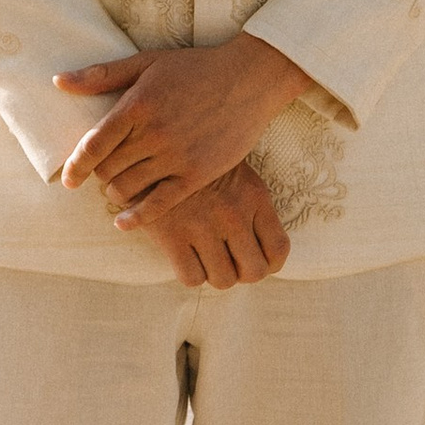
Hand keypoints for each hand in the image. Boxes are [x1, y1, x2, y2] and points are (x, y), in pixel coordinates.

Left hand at [56, 33, 312, 226]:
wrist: (249, 79)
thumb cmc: (195, 68)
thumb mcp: (146, 63)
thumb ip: (101, 75)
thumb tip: (58, 82)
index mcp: (137, 104)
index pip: (93, 144)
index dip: (76, 166)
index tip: (68, 179)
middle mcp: (154, 132)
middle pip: (109, 168)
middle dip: (100, 175)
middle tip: (103, 175)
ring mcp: (177, 155)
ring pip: (129, 187)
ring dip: (116, 192)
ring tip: (118, 189)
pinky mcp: (198, 174)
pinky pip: (160, 203)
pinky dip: (138, 216)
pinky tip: (124, 222)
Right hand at [125, 162, 291, 287]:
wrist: (146, 144)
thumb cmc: (194, 158)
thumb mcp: (234, 170)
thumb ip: (249, 203)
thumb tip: (259, 244)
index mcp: (253, 196)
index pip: (278, 249)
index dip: (269, 264)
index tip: (256, 260)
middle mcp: (233, 213)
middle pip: (254, 271)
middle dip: (242, 273)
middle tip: (228, 262)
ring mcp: (203, 226)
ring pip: (223, 280)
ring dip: (214, 274)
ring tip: (204, 257)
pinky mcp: (171, 235)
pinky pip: (192, 278)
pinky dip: (190, 274)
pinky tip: (183, 256)